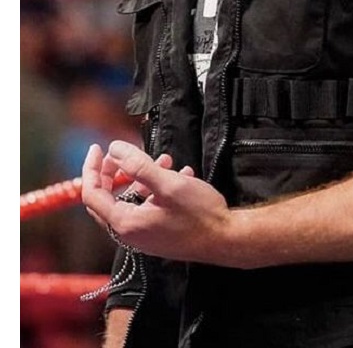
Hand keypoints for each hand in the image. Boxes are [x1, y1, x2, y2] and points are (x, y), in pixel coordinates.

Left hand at [81, 141, 230, 262]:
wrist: (225, 240)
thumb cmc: (199, 214)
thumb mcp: (169, 184)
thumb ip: (138, 166)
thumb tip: (115, 149)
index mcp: (125, 222)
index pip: (92, 194)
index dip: (92, 168)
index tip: (98, 148)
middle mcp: (130, 233)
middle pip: (107, 198)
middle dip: (115, 171)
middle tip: (124, 152)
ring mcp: (144, 235)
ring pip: (131, 199)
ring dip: (143, 176)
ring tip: (165, 160)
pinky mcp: (158, 234)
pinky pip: (147, 206)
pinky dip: (156, 188)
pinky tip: (180, 175)